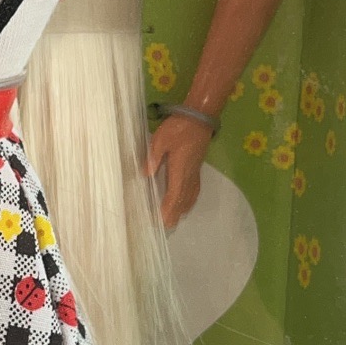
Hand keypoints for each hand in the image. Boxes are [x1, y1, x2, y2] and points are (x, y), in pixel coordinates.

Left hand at [143, 112, 213, 227]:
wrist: (200, 118)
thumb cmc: (178, 127)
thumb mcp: (161, 138)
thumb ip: (154, 156)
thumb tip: (145, 173)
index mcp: (180, 168)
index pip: (174, 193)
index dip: (168, 207)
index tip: (161, 220)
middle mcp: (189, 174)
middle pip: (183, 198)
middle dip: (174, 213)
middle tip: (166, 227)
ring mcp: (195, 172)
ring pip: (190, 195)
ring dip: (182, 208)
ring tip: (174, 220)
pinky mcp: (197, 168)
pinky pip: (195, 189)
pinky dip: (190, 200)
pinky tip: (187, 204)